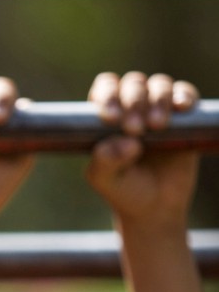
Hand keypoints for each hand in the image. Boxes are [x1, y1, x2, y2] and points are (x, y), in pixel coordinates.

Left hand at [86, 72, 199, 226]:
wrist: (155, 208)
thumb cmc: (123, 190)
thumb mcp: (105, 180)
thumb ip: (105, 161)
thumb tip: (127, 142)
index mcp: (107, 115)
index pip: (105, 88)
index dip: (108, 96)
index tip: (112, 119)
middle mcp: (132, 106)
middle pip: (133, 84)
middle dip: (133, 101)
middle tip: (135, 129)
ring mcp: (158, 109)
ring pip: (159, 85)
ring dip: (158, 99)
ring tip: (157, 126)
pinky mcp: (184, 118)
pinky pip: (186, 95)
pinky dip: (184, 96)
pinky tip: (181, 108)